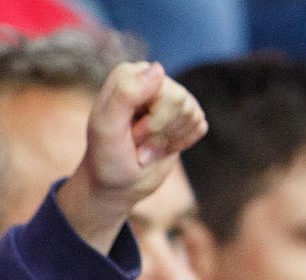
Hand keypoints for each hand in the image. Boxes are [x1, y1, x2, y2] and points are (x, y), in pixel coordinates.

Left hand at [54, 61, 206, 254]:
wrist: (117, 185)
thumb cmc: (107, 158)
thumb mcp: (105, 129)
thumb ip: (124, 95)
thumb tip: (158, 69)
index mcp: (128, 75)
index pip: (157, 84)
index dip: (146, 119)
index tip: (127, 133)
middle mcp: (152, 79)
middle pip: (177, 99)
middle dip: (157, 132)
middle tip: (136, 143)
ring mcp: (172, 96)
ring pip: (190, 112)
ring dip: (167, 140)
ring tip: (146, 146)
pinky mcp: (187, 114)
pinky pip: (199, 126)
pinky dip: (180, 144)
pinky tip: (161, 147)